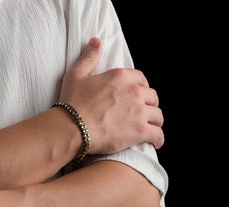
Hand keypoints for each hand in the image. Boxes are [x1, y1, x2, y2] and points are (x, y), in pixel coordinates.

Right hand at [59, 37, 163, 153]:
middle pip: (152, 98)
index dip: (141, 89)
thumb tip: (96, 41)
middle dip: (149, 105)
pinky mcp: (140, 131)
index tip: (137, 97)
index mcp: (121, 77)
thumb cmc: (72, 103)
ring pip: (158, 116)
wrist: (71, 127)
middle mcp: (134, 92)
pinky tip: (155, 142)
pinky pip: (158, 135)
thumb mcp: (76, 75)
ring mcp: (139, 112)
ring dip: (154, 122)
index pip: (142, 80)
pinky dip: (158, 139)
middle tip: (142, 114)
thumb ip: (89, 57)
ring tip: (150, 128)